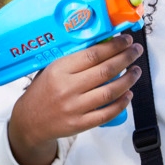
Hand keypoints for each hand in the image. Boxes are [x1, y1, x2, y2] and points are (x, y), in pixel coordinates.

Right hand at [8, 34, 142, 164]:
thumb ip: (73, 61)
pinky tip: (128, 94)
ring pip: (110, 91)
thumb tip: (103, 47)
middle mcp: (67, 88)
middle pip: (105, 71)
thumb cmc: (42, 92)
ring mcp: (74, 107)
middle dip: (126, 58)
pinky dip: (121, 103)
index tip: (125, 40)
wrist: (29, 121)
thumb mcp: (50, 70)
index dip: (114, 46)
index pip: (92, 54)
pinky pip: (107, 113)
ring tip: (135, 71)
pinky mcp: (80, 124)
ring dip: (128, 80)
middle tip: (135, 51)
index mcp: (58, 70)